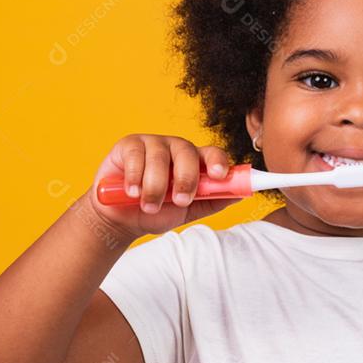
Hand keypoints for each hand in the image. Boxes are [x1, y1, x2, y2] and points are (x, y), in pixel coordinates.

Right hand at [87, 134, 238, 238]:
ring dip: (155, 187)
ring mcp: (152, 144)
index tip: (220, 176)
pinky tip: (131, 192)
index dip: (218, 162)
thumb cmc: (156, 212)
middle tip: (179, 201)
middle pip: (187, 152)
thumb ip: (213, 201)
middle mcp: (176, 148)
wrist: (121, 219)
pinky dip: (134, 178)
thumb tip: (241, 196)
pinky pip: (135, 156)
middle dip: (185, 179)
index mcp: (195, 162)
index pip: (213, 153)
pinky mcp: (129, 145)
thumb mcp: (188, 212)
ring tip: (148, 206)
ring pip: (160, 158)